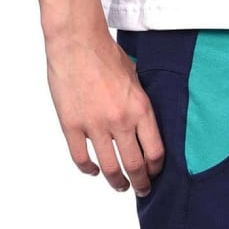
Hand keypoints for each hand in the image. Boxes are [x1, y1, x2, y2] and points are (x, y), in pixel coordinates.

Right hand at [46, 32, 163, 194]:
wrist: (75, 39)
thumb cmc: (105, 54)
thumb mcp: (136, 79)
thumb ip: (140, 107)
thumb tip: (144, 131)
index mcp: (140, 109)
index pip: (156, 153)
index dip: (156, 169)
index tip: (154, 173)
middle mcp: (120, 121)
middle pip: (135, 166)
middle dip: (141, 184)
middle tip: (142, 189)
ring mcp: (94, 125)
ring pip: (110, 169)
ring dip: (117, 183)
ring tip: (120, 186)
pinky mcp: (72, 125)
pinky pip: (81, 159)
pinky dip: (88, 170)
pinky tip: (93, 170)